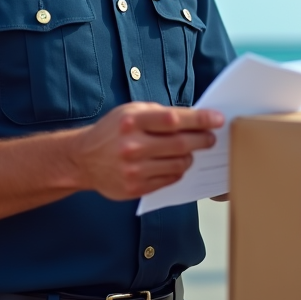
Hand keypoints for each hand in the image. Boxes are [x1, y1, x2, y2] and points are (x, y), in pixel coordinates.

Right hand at [73, 102, 223, 199]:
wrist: (83, 159)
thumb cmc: (112, 131)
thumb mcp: (131, 111)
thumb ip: (160, 114)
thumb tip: (194, 118)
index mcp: (132, 121)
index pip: (174, 119)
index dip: (200, 119)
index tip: (217, 119)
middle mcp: (132, 146)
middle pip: (181, 144)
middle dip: (203, 140)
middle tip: (211, 138)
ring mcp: (134, 169)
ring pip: (179, 164)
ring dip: (190, 157)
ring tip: (189, 151)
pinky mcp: (135, 188)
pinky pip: (169, 179)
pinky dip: (177, 171)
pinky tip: (173, 164)